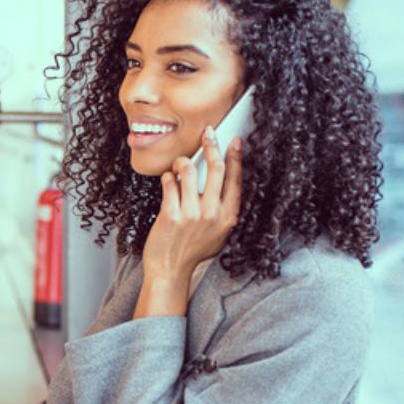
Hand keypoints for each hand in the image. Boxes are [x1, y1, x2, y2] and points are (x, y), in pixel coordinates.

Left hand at [142, 128, 243, 278]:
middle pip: (216, 168)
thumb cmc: (193, 251)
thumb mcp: (219, 233)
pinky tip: (168, 180)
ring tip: (179, 165)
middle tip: (208, 132)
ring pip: (189, 170)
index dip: (236, 157)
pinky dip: (168, 177)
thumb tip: (221, 177)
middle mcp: (213, 214)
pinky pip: (170, 182)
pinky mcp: (171, 215)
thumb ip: (222, 209)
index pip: (236, 180)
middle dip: (211, 145)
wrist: (170, 270)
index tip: (235, 140)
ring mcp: (191, 214)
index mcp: (228, 217)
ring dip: (183, 162)